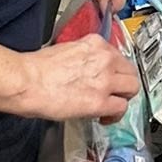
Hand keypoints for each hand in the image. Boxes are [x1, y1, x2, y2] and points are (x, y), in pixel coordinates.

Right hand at [24, 34, 140, 123]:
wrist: (29, 81)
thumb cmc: (38, 68)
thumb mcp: (67, 50)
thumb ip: (84, 57)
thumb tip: (86, 69)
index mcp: (95, 43)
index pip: (117, 56)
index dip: (113, 70)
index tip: (109, 77)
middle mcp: (104, 59)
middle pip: (130, 71)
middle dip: (123, 83)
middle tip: (114, 93)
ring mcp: (105, 80)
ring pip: (132, 88)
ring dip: (123, 98)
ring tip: (112, 106)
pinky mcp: (100, 102)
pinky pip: (121, 108)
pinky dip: (115, 115)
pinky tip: (104, 117)